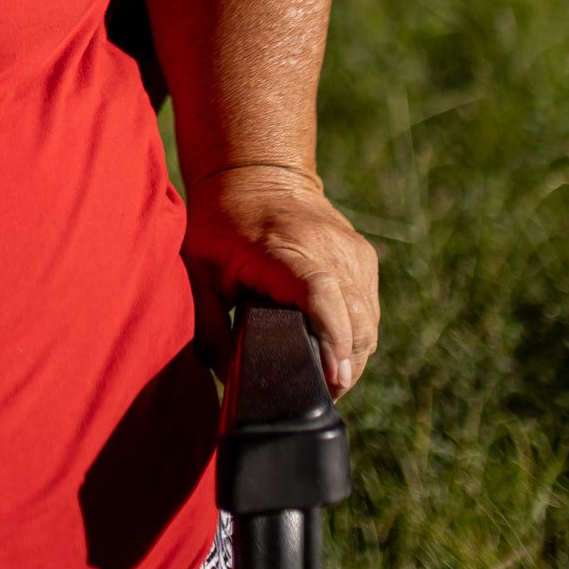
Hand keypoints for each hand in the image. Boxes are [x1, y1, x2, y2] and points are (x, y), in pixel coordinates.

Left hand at [182, 162, 380, 396]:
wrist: (255, 172)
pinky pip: (370, 307)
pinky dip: (359, 333)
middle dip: (345, 366)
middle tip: (320, 396)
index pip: (321, 294)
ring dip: (354, 355)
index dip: (330, 338)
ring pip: (369, 319)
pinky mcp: (363, 256)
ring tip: (328, 381)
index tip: (330, 377)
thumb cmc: (222, 221)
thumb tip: (225, 377)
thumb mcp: (198, 268)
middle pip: (356, 318)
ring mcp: (351, 252)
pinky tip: (338, 352)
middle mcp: (328, 249)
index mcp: (283, 250)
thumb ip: (208, 323)